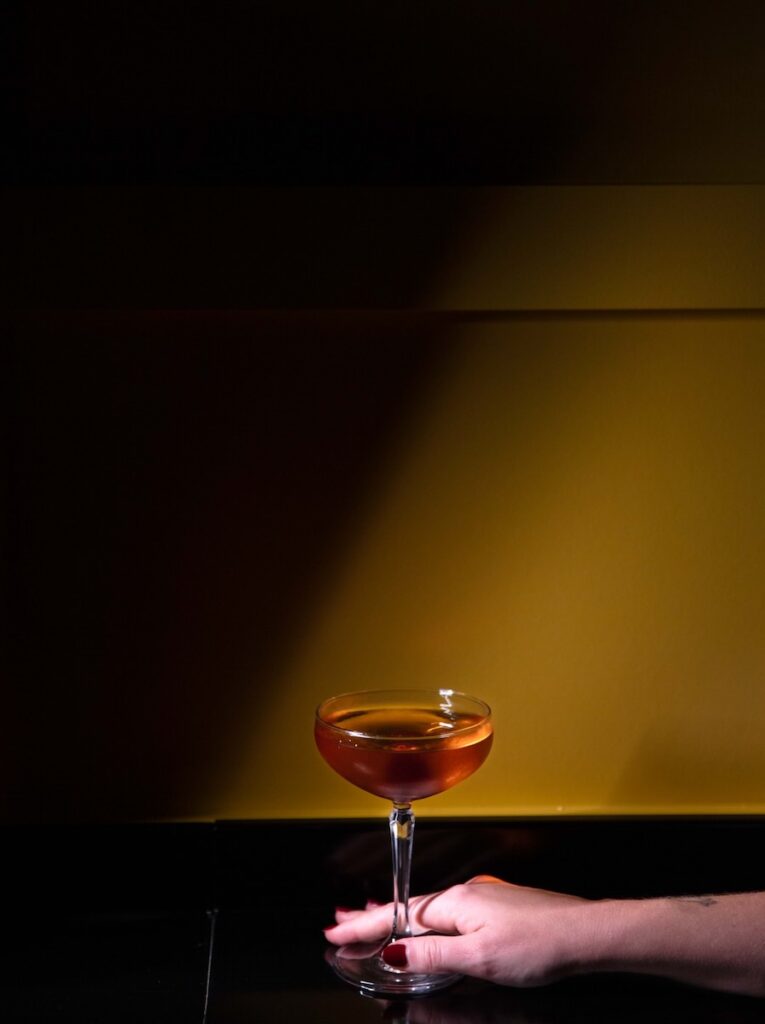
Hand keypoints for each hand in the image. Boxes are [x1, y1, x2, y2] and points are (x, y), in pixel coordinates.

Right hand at [324, 875, 589, 986]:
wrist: (586, 933)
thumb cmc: (539, 944)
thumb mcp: (479, 958)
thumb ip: (434, 956)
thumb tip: (394, 952)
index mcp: (456, 903)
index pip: (398, 916)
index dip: (365, 927)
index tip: (335, 933)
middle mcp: (466, 894)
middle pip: (408, 908)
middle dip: (373, 918)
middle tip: (341, 925)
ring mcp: (483, 900)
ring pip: (428, 910)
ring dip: (397, 919)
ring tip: (371, 924)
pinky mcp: (498, 910)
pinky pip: (448, 914)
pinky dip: (425, 921)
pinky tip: (426, 929)